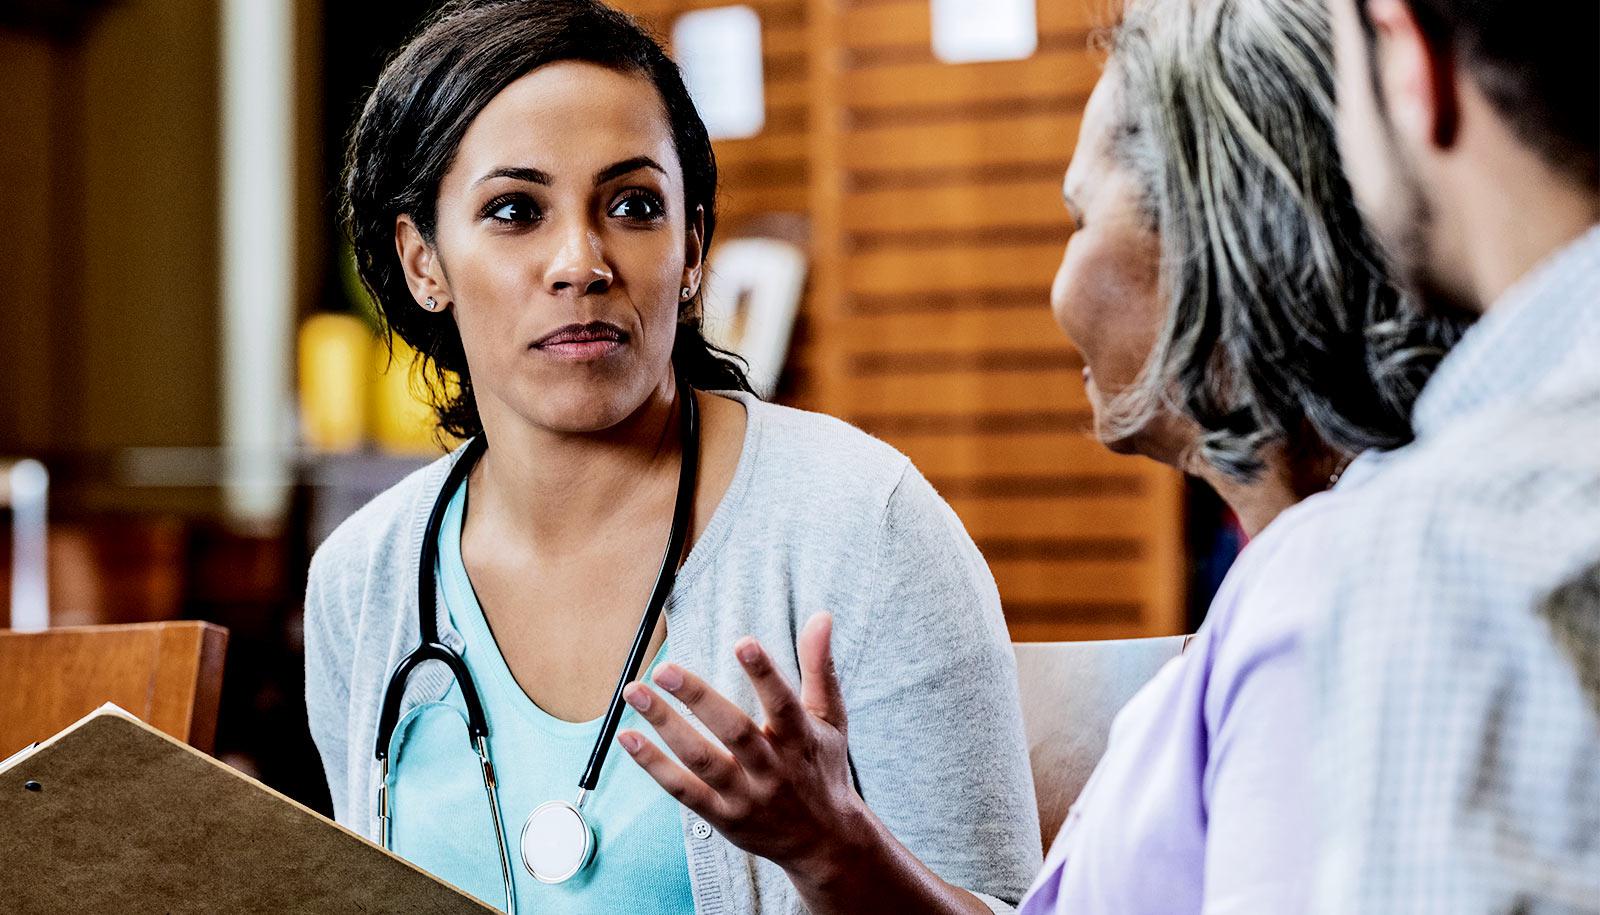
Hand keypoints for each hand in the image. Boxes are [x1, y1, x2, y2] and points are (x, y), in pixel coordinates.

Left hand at [617, 613, 865, 873]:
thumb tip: (821, 615)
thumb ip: (819, 667)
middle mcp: (774, 770)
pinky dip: (654, 766)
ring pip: (702, 761)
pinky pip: (683, 791)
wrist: (824, 842)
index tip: (742, 643)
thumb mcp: (830, 719)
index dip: (764, 674)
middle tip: (665, 668)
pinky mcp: (723, 818)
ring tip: (635, 691)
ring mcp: (747, 797)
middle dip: (698, 699)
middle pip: (734, 732)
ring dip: (665, 726)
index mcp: (801, 740)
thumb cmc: (823, 768)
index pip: (783, 704)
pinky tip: (629, 737)